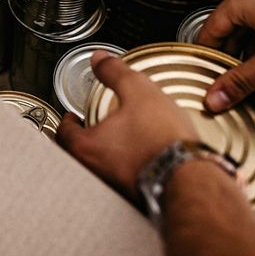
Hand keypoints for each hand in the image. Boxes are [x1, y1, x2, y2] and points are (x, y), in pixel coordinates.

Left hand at [56, 51, 199, 195]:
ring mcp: (115, 187)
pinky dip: (126, 167)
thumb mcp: (138, 91)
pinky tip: (142, 157)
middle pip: (78, 153)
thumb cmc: (162, 140)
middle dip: (84, 139)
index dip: (67, 122)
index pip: (63, 134)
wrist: (191, 176)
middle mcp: (95, 171)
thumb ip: (115, 72)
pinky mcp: (136, 195)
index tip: (72, 117)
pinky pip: (123, 178)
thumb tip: (100, 59)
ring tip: (119, 139)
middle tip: (92, 126)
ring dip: (106, 154)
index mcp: (87, 147)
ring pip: (100, 168)